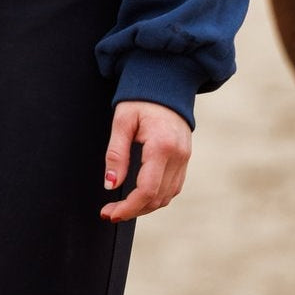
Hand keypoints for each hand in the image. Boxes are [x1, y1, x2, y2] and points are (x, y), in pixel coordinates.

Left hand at [100, 100, 191, 221]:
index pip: (147, 190)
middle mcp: (178, 156)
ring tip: (121, 207)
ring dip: (145, 206)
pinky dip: (156, 196)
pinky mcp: (185, 159)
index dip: (128, 207)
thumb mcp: (122, 120)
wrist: (166, 82)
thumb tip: (110, 185)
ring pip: (167, 196)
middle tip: (110, 212)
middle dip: (134, 210)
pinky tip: (139, 195)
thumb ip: (116, 153)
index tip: (109, 212)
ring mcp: (185, 159)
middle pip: (158, 198)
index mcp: (162, 146)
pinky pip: (173, 187)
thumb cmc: (140, 98)